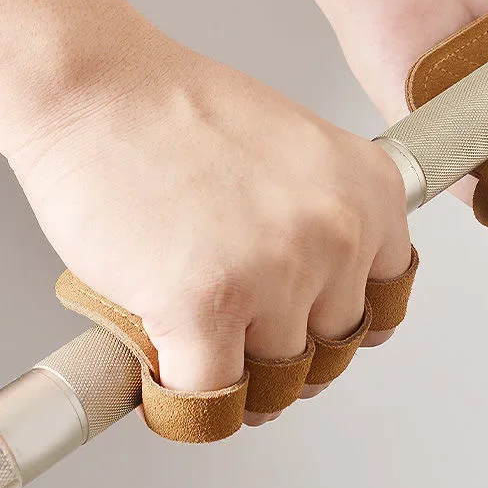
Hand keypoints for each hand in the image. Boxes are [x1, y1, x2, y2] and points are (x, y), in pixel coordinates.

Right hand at [7, 27, 410, 421]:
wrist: (101, 89)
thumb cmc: (184, 113)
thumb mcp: (301, 154)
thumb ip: (327, 220)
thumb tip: (324, 297)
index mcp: (371, 190)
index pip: (386, 299)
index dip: (342, 323)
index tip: (315, 330)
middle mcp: (340, 230)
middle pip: (334, 346)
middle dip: (289, 354)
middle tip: (249, 341)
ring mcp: (279, 269)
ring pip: (278, 379)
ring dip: (238, 378)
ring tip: (203, 348)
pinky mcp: (208, 304)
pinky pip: (213, 398)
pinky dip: (186, 396)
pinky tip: (167, 367)